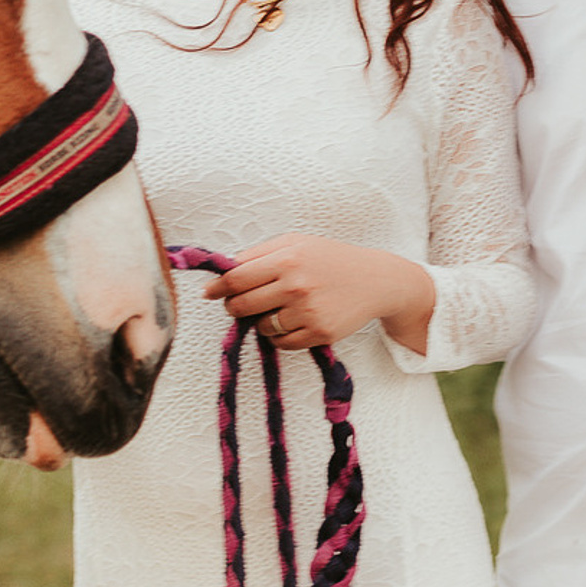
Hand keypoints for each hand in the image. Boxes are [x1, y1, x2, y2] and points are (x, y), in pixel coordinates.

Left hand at [203, 233, 435, 354]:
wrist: (376, 280)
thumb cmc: (331, 258)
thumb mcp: (297, 243)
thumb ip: (260, 254)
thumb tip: (223, 272)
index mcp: (287, 257)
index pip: (236, 278)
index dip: (217, 287)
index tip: (209, 292)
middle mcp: (295, 284)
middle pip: (241, 305)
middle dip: (234, 307)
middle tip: (241, 303)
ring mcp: (307, 311)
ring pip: (260, 327)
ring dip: (261, 321)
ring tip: (280, 308)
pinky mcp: (318, 333)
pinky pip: (281, 343)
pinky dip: (281, 335)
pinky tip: (295, 320)